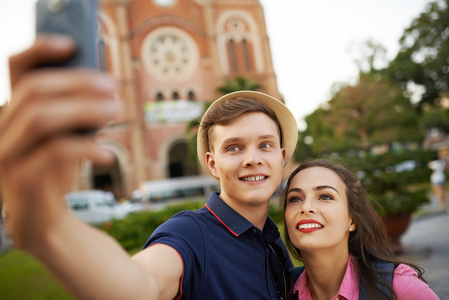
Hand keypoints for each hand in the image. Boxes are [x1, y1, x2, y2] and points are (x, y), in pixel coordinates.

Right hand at [0, 35, 122, 248]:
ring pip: (41, 117)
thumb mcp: (67, 136)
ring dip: (85, 109)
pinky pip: (54, 152)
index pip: (16, 68)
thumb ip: (74, 111)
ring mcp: (7, 155)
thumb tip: (103, 85)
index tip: (72, 44)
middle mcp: (1, 129)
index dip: (40, 50)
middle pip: (34, 90)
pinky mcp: (21, 180)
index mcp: (13, 112)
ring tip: (118, 110)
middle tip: (115, 87)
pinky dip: (86, 148)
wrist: (47, 222)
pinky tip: (108, 155)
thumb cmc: (58, 173)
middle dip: (79, 83)